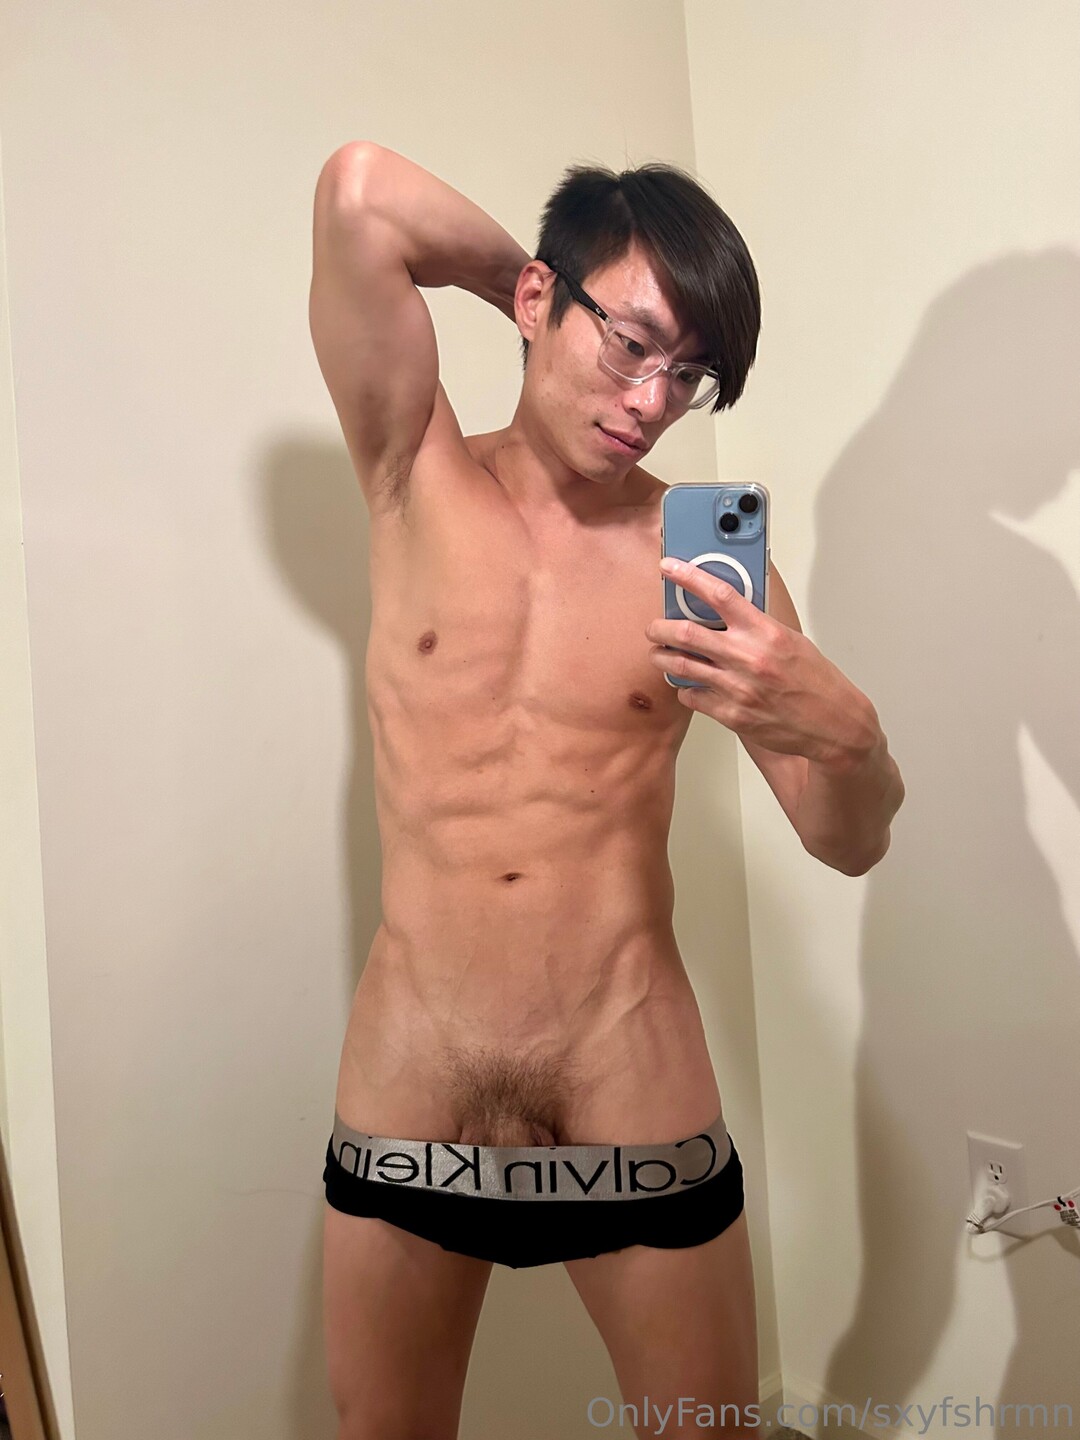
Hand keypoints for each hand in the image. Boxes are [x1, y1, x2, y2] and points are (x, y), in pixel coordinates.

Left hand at [645, 558, 875, 762]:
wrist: (834, 724)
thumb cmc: (815, 680)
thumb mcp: (790, 640)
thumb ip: (756, 625)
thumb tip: (724, 609)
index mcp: (764, 632)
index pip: (719, 594)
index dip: (689, 576)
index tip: (669, 567)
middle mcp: (748, 657)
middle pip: (686, 633)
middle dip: (660, 629)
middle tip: (655, 628)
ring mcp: (737, 688)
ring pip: (680, 667)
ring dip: (663, 659)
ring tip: (660, 655)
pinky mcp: (732, 715)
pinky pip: (693, 697)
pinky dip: (686, 689)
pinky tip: (689, 686)